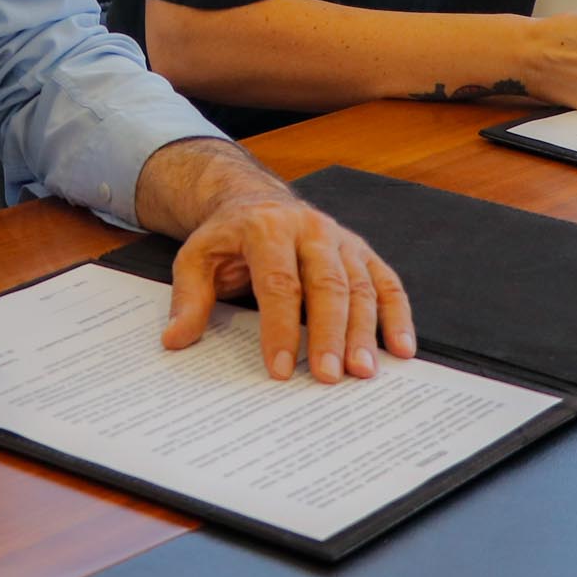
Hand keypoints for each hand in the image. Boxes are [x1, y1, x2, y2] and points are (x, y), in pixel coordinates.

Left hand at [162, 183, 414, 384]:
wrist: (256, 200)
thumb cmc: (228, 237)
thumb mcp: (196, 258)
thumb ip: (188, 298)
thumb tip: (175, 339)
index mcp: (267, 227)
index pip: (278, 282)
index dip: (279, 327)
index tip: (279, 368)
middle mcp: (310, 228)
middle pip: (326, 284)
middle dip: (328, 333)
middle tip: (328, 376)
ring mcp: (341, 239)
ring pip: (360, 286)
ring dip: (364, 332)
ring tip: (363, 372)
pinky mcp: (362, 251)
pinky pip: (386, 282)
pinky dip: (398, 315)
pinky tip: (401, 348)